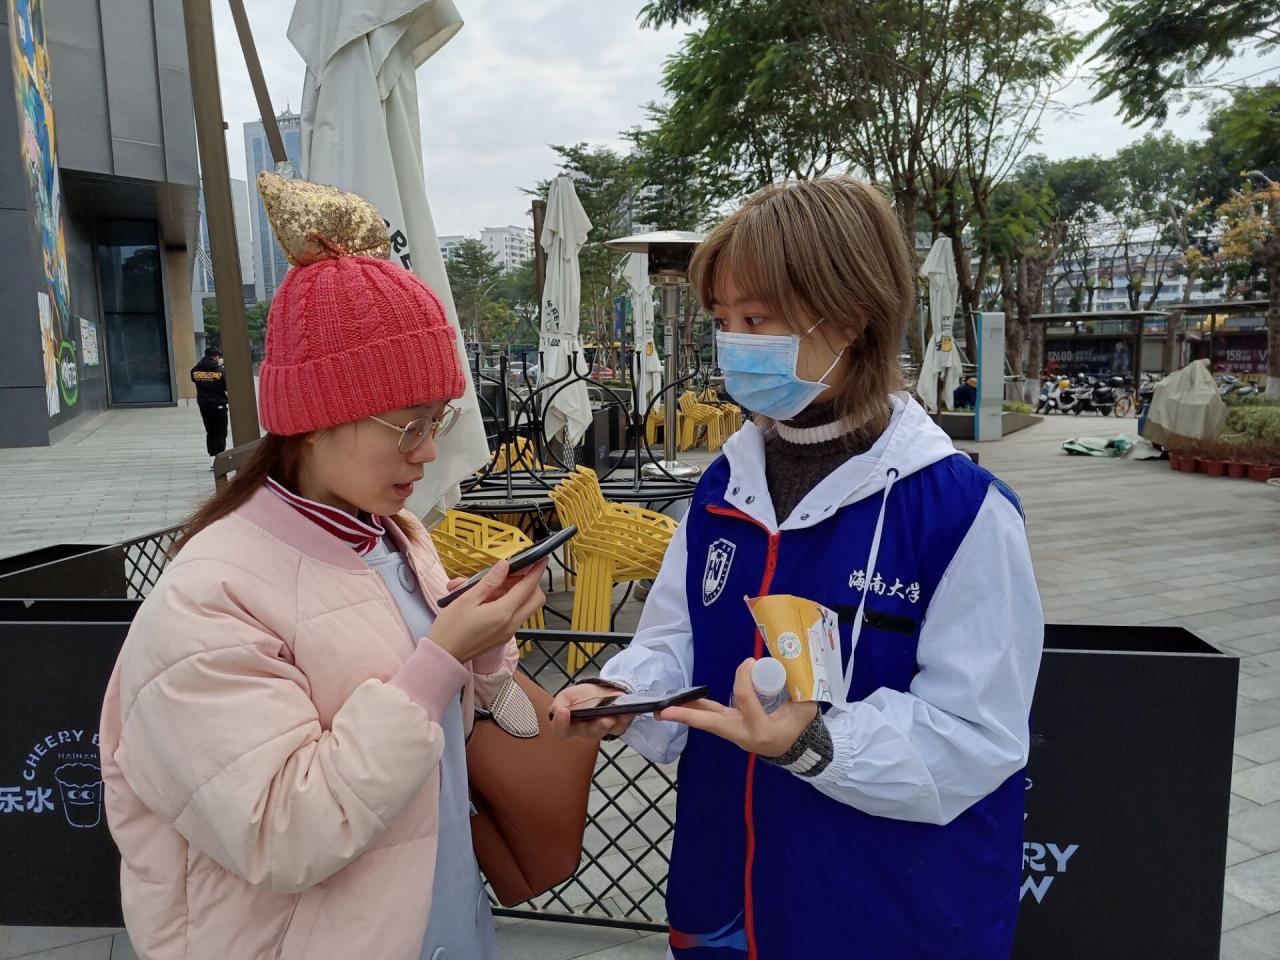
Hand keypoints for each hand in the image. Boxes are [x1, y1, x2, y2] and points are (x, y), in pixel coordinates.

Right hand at [430, 559, 546, 662]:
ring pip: (526, 607)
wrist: (443, 656)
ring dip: (518, 593)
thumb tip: (504, 566)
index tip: (540, 559)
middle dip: (531, 583)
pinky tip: (490, 598)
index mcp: (503, 613)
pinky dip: (510, 603)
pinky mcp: (503, 636)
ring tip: (494, 584)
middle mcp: (511, 624)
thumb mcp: (466, 599)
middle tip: (515, 573)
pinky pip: (515, 616)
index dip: (536, 571)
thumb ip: (489, 581)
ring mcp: (508, 632)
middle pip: (536, 600)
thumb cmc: (450, 629)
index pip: (528, 587)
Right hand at [549, 683, 635, 740]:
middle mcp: (585, 730)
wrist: (600, 691)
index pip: (561, 730)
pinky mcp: (615, 727)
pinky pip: (620, 727)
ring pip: (605, 731)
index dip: (560, 723)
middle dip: (596, 726)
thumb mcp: (566, 696)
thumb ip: (558, 704)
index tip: (563, 712)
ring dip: (610, 724)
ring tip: (613, 717)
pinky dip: (624, 720)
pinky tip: (626, 713)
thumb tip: (558, 711)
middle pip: (589, 732)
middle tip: (604, 719)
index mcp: (569, 724)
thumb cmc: (581, 697)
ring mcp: (601, 729)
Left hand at [657, 658, 817, 757]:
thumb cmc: (801, 728)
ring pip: (708, 722)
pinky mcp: (731, 730)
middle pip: (711, 723)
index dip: (743, 676)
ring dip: (687, 712)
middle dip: (687, 715)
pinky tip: (683, 703)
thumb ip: (798, 688)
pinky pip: (712, 720)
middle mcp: (742, 735)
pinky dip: (699, 710)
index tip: (749, 662)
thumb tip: (786, 660)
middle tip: (664, 711)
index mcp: (761, 729)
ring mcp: (734, 735)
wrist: (799, 752)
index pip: (744, 698)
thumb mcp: (804, 709)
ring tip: (663, 708)